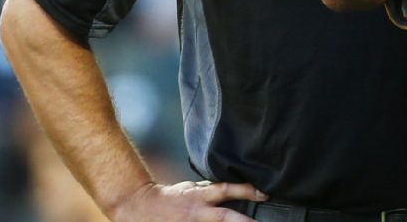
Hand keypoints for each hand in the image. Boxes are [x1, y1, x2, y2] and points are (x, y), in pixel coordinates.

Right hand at [109, 180, 267, 221]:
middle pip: (225, 217)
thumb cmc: (171, 197)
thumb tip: (233, 188)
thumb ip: (211, 189)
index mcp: (199, 196)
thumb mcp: (192, 187)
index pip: (226, 190)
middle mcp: (197, 212)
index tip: (264, 193)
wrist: (143, 207)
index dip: (245, 190)